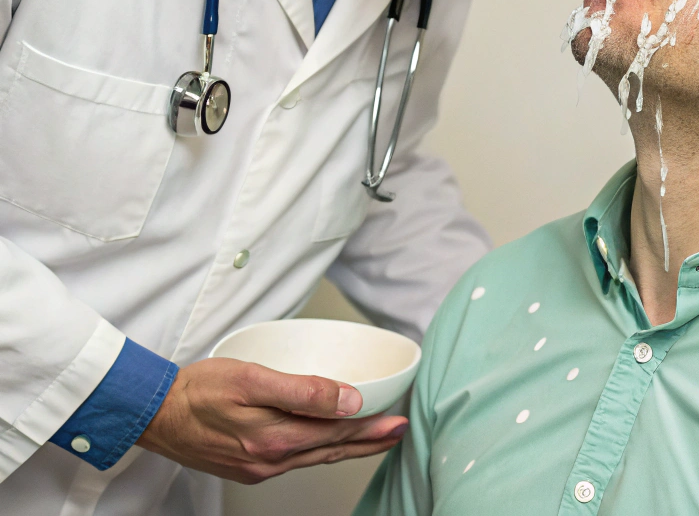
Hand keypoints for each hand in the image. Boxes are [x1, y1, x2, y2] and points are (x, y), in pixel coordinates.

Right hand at [137, 358, 407, 483]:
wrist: (154, 413)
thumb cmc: (199, 390)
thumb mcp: (252, 378)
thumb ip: (302, 390)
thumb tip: (348, 399)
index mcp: (275, 439)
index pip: (336, 432)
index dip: (370, 426)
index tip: (397, 420)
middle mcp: (270, 460)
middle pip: (331, 449)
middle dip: (368, 442)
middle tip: (398, 432)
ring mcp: (257, 467)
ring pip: (314, 456)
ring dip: (346, 446)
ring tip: (372, 438)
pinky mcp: (246, 465)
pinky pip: (295, 458)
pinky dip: (319, 449)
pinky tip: (325, 441)